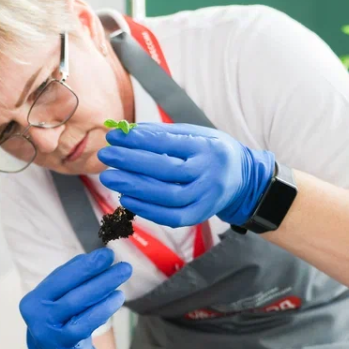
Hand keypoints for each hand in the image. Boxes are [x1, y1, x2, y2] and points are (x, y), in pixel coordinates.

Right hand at [20, 248, 131, 348]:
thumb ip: (73, 276)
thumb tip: (98, 257)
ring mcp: (50, 340)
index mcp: (34, 300)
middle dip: (102, 282)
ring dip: (104, 307)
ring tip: (121, 294)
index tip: (109, 255)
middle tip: (124, 269)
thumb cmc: (58, 313)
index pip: (62, 279)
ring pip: (81, 324)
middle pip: (74, 299)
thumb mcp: (58, 294)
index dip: (87, 266)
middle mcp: (39, 320)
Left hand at [97, 122, 274, 227]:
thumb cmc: (211, 152)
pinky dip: (147, 209)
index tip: (114, 135)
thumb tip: (127, 132)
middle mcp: (209, 173)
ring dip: (134, 187)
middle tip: (105, 156)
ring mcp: (206, 197)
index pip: (167, 143)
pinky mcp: (201, 215)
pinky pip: (171, 217)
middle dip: (131, 162)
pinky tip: (127, 198)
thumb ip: (163, 134)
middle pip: (165, 169)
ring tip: (110, 177)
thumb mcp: (196, 135)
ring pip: (166, 195)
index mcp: (207, 147)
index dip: (138, 140)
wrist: (243, 180)